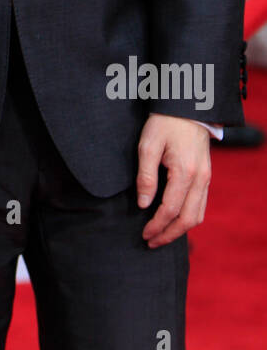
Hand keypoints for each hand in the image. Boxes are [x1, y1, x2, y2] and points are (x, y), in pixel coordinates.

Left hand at [137, 114, 211, 247]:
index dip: (156, 225)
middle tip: (151, 242)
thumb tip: (143, 204)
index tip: (144, 234)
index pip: (170, 209)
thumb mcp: (148, 145)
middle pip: (188, 219)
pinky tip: (174, 220)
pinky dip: (188, 218)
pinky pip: (201, 205)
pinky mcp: (206, 176)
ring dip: (180, 230)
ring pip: (198, 215)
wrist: (187, 107)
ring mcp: (206, 178)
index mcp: (185, 172)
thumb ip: (146, 176)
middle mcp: (200, 179)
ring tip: (161, 235)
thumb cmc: (164, 123)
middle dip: (169, 235)